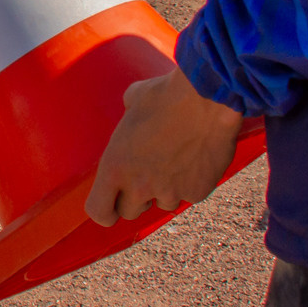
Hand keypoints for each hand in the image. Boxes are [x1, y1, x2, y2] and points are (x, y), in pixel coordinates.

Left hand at [85, 69, 246, 224]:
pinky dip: (192, 183)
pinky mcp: (197, 192)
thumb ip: (126, 115)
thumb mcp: (133, 100)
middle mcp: (139, 185)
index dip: (105, 210)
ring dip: (166, 190)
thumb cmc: (167, 95)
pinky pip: (190, 195)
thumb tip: (130, 109)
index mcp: (114, 166)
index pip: (99, 211)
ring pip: (163, 204)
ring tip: (175, 160)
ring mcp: (169, 191)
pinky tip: (196, 159)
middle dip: (136, 198)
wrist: (208, 98)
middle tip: (146, 176)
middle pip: (130, 212)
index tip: (111, 205)